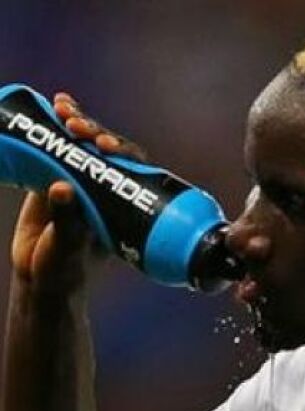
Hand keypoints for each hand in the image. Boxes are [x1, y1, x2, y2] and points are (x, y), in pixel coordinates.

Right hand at [10, 92, 146, 293]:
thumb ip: (67, 222)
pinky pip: (58, 150)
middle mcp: (107, 189)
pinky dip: (55, 128)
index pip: (132, 170)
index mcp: (123, 205)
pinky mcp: (56, 179)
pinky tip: (52, 105)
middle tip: (76, 124)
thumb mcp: (67, 249)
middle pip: (108, 152)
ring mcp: (82, 182)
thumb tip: (63, 188)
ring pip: (85, 145)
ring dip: (77, 122)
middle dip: (96, 132)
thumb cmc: (65, 271)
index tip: (106, 146)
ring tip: (62, 106)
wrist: (42, 281)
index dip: (123, 152)